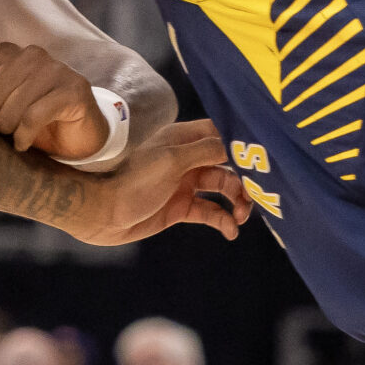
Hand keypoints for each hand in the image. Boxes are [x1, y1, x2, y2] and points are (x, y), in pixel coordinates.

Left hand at [0, 43, 106, 158]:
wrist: (78, 134)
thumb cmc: (28, 120)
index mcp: (3, 52)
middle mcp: (28, 54)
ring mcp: (54, 69)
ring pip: (9, 109)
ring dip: (7, 132)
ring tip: (14, 137)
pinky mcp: (73, 89)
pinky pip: (33, 117)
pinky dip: (24, 137)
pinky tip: (24, 143)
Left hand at [62, 121, 248, 245]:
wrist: (100, 213)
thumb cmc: (131, 180)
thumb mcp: (171, 160)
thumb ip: (205, 150)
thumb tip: (237, 143)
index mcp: (182, 139)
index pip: (221, 134)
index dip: (242, 144)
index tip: (263, 158)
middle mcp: (186, 158)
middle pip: (229, 164)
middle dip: (245, 179)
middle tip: (256, 197)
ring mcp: (183, 183)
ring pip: (223, 189)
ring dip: (238, 201)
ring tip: (242, 217)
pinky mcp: (179, 207)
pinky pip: (210, 212)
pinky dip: (223, 220)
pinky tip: (231, 231)